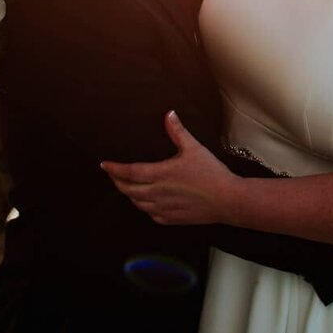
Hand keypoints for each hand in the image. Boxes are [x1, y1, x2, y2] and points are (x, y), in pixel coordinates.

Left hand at [101, 111, 240, 225]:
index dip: (114, 169)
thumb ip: (177, 131)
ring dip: (129, 195)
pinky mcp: (172, 219)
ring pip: (137, 203)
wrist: (228, 200)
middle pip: (128, 190)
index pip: (129, 172)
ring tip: (127, 186)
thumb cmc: (211, 173)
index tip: (104, 165)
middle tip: (113, 175)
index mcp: (160, 174)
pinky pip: (151, 214)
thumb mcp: (194, 148)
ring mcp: (164, 208)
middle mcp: (158, 193)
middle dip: (117, 182)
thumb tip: (169, 114)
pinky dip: (144, 207)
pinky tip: (146, 202)